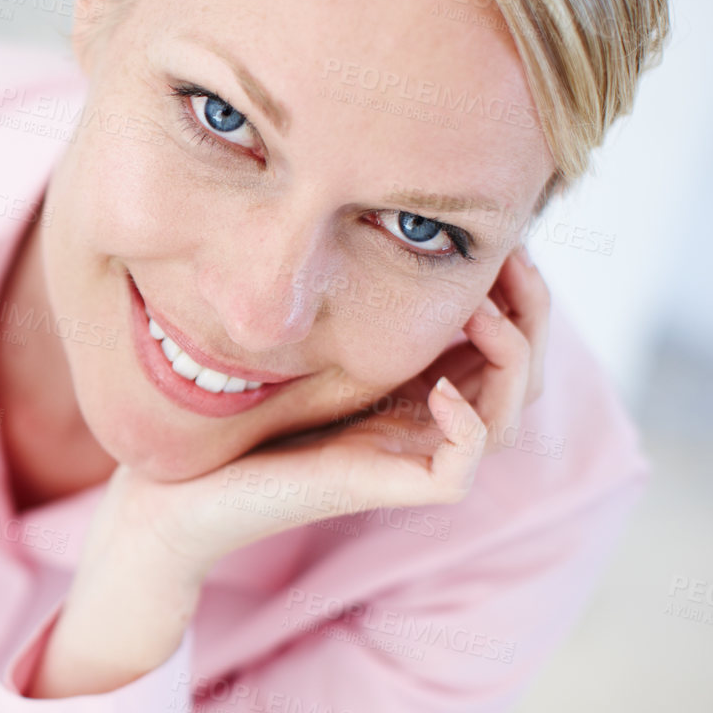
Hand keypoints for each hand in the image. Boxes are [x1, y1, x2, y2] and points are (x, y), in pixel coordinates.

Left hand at [31, 247, 549, 697]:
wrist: (180, 485)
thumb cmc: (230, 407)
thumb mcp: (301, 331)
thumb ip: (346, 294)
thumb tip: (381, 222)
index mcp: (411, 385)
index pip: (501, 343)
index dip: (519, 293)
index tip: (504, 241)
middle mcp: (421, 422)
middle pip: (521, 377)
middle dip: (532, 315)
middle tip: (516, 261)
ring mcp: (406, 459)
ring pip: (507, 420)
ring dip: (512, 360)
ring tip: (484, 314)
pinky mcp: (384, 491)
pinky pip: (459, 470)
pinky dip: (469, 427)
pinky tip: (442, 390)